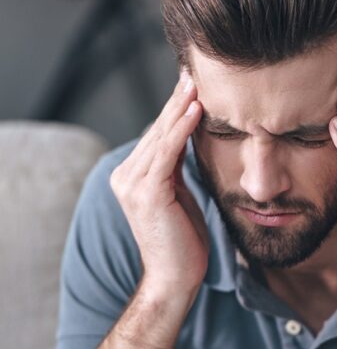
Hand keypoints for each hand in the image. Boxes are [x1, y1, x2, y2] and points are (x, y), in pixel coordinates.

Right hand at [110, 70, 207, 294]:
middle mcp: (126, 176)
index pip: (159, 134)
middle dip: (178, 99)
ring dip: (181, 106)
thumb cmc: (184, 241)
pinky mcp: (147, 193)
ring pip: (162, 136)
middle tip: (194, 70)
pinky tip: (196, 109)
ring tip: (197, 81)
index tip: (192, 82)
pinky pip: (167, 153)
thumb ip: (178, 169)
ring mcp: (133, 184)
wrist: (175, 278)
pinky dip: (182, 129)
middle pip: (158, 130)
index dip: (176, 108)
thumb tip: (191, 140)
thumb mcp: (181, 195)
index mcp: (132, 176)